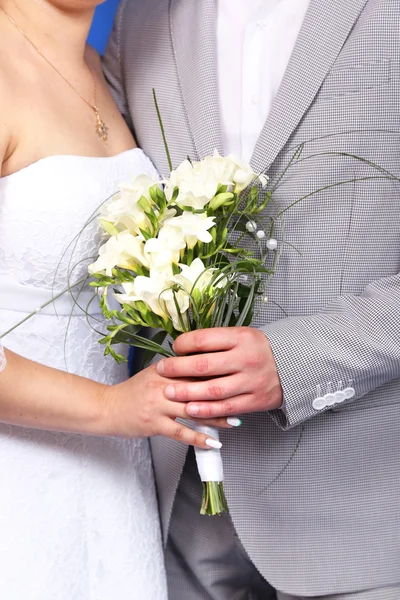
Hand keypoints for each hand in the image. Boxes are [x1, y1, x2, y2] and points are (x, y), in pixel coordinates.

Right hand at [101, 363, 232, 447]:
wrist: (107, 408)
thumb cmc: (132, 392)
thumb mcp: (153, 374)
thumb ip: (176, 371)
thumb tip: (201, 367)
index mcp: (165, 370)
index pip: (196, 368)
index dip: (218, 372)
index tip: (236, 375)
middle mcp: (163, 385)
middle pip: (198, 388)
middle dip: (223, 393)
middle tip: (243, 397)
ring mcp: (158, 405)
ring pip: (193, 410)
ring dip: (216, 416)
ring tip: (234, 420)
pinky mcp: (154, 424)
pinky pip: (181, 432)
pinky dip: (198, 438)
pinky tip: (212, 442)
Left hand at [157, 327, 282, 418]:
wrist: (295, 365)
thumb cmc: (260, 350)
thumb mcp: (242, 336)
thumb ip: (217, 342)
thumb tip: (184, 348)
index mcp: (241, 337)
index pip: (205, 339)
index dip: (184, 344)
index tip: (174, 347)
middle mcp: (246, 359)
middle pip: (204, 365)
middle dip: (178, 369)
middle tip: (162, 370)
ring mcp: (251, 381)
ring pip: (213, 390)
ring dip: (187, 392)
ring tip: (169, 392)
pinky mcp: (255, 400)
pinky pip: (226, 407)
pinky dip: (207, 410)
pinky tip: (190, 409)